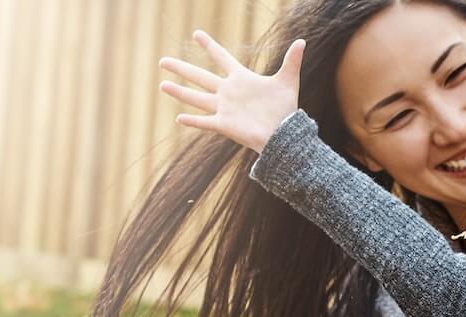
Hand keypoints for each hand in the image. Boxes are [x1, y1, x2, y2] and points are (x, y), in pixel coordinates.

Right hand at [159, 31, 305, 152]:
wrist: (284, 133)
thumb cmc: (286, 108)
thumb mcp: (288, 81)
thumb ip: (292, 60)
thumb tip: (302, 41)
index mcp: (241, 79)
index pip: (221, 58)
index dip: (209, 46)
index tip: (196, 33)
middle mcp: (229, 92)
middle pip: (200, 77)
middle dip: (182, 68)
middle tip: (163, 60)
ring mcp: (225, 108)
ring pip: (197, 98)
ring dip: (180, 92)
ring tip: (162, 84)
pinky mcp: (225, 124)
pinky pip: (205, 122)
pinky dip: (193, 121)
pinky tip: (178, 118)